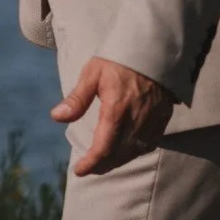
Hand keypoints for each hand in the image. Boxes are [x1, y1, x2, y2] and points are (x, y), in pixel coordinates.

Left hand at [53, 58, 173, 175]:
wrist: (153, 50)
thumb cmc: (118, 60)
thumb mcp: (92, 74)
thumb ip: (77, 99)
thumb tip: (57, 117)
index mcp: (116, 110)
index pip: (103, 148)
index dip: (90, 163)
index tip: (79, 170)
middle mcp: (136, 120)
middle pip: (118, 155)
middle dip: (102, 165)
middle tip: (88, 167)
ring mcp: (152, 121)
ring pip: (134, 152)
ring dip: (117, 161)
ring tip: (103, 162)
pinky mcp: (162, 119)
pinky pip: (149, 144)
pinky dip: (134, 152)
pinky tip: (125, 150)